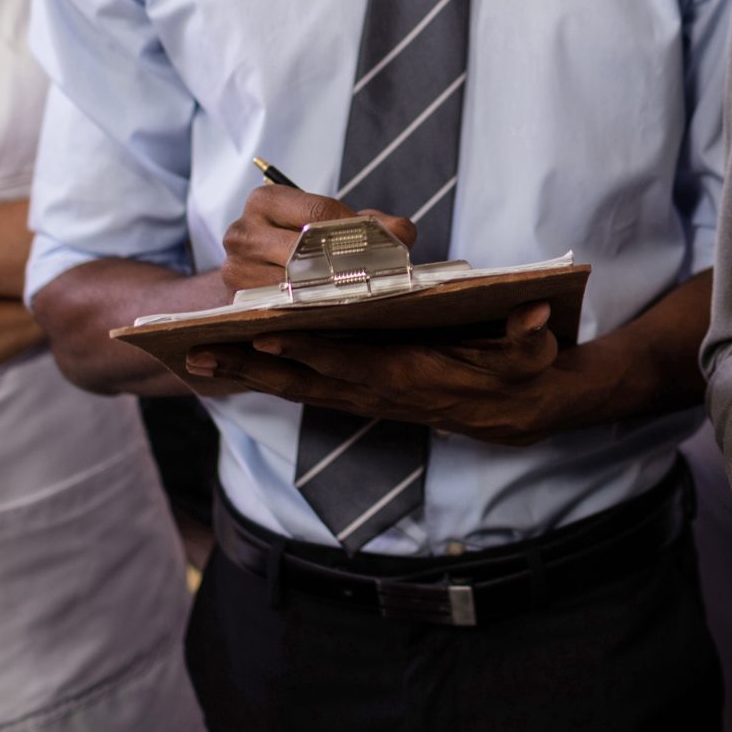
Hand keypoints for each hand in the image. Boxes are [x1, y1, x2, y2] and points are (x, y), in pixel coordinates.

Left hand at [182, 301, 566, 444]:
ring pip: (296, 388)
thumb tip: (535, 317)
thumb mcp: (531, 357)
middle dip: (251, 369)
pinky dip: (267, 378)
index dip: (308, 353)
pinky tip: (233, 364)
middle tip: (198, 352)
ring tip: (196, 357)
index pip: (350, 364)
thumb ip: (530, 340)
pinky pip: (304, 388)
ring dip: (247, 375)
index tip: (266, 336)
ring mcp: (365, 398)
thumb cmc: (517, 377)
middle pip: (305, 382)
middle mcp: (377, 393)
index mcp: (409, 377)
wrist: (513, 414)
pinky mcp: (360, 394)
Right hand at [219, 185, 416, 295]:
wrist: (259, 269)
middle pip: (304, 249)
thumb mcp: (331, 223)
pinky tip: (334, 312)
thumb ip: (371, 223)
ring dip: (329, 292)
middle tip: (378, 275)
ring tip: (360, 295)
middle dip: (345, 263)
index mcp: (265, 201)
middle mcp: (242, 233)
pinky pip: (280, 308)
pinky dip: (309, 311)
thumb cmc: (302, 241)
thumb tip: (401, 234)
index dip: (356, 228)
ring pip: (293, 284)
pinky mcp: (236, 302)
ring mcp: (234, 269)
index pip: (318, 211)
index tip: (385, 243)